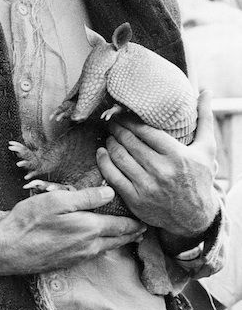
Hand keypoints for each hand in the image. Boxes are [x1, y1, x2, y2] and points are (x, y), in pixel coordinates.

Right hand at [0, 186, 145, 275]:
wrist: (8, 250)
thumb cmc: (29, 221)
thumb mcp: (56, 201)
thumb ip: (85, 197)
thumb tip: (110, 191)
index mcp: (90, 229)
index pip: (122, 224)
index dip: (136, 219)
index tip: (147, 214)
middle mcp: (90, 246)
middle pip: (119, 239)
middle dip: (134, 231)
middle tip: (145, 224)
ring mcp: (80, 257)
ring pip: (109, 247)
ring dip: (121, 239)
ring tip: (131, 232)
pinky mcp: (70, 262)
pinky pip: (96, 253)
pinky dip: (106, 245)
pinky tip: (103, 239)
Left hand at [96, 90, 218, 238]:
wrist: (195, 218)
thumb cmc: (200, 178)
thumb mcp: (207, 149)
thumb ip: (205, 119)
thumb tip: (207, 91)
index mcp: (177, 155)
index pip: (145, 130)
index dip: (129, 119)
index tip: (121, 113)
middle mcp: (161, 171)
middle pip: (129, 141)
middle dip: (116, 128)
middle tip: (111, 121)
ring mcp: (147, 186)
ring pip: (119, 156)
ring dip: (110, 142)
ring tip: (109, 135)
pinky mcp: (135, 200)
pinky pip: (112, 176)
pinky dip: (103, 161)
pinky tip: (102, 152)